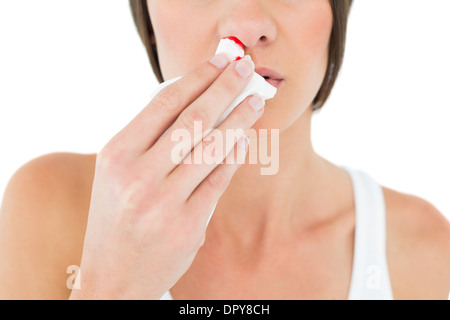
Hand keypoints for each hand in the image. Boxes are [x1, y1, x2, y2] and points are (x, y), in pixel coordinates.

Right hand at [69, 53, 264, 298]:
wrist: (112, 278)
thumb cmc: (114, 219)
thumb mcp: (116, 173)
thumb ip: (148, 139)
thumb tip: (191, 100)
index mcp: (116, 154)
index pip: (164, 103)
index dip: (197, 77)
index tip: (219, 61)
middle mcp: (138, 175)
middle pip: (192, 119)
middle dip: (224, 87)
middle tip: (245, 68)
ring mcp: (165, 201)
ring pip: (212, 147)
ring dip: (238, 118)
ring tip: (255, 100)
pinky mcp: (189, 224)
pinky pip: (219, 179)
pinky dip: (234, 154)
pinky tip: (245, 137)